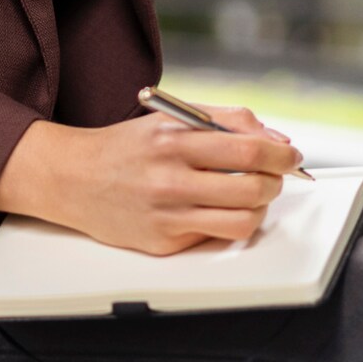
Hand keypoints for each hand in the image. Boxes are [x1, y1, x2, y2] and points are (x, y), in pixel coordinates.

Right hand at [0, 105, 304, 255]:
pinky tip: (214, 209)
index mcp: (173, 140)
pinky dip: (225, 223)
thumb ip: (224, 121)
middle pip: (253, 188)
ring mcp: (167, 215)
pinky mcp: (163, 243)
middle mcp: (170, 179)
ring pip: (243, 221)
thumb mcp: (170, 118)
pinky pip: (215, 238)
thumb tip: (275, 140)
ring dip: (257, 208)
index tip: (291, 154)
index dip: (281, 154)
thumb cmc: (125, 146)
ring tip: (248, 195)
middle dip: (274, 181)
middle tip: (272, 176)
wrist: (71, 179)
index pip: (249, 149)